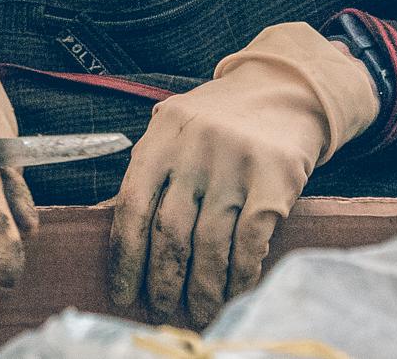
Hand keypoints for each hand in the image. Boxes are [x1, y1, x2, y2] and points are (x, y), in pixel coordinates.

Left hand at [107, 23, 379, 328]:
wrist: (286, 87)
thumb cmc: (221, 119)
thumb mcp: (175, 131)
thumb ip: (148, 173)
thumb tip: (111, 227)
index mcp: (162, 136)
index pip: (132, 206)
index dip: (125, 257)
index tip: (123, 290)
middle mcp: (195, 147)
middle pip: (170, 231)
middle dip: (164, 279)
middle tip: (163, 307)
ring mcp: (236, 161)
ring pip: (211, 242)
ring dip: (204, 286)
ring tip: (201, 308)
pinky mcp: (275, 176)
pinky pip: (251, 238)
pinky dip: (241, 272)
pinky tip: (236, 287)